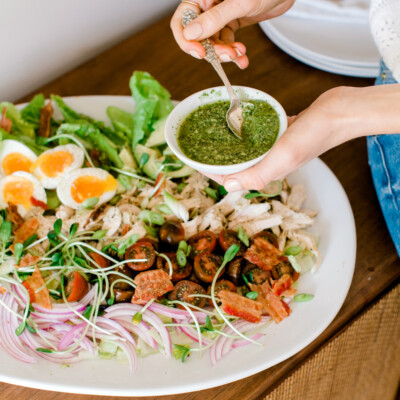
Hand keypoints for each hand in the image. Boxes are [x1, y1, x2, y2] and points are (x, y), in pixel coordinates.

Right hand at [171, 0, 294, 68]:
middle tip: (228, 56)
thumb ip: (215, 19)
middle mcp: (207, 5)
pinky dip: (234, 52)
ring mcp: (219, 14)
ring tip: (239, 55)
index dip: (187, 40)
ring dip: (225, 53)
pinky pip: (226, 41)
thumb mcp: (239, 3)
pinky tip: (242, 58)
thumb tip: (190, 34)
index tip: (200, 53)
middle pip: (198, 35)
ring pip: (213, 42)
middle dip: (213, 50)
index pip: (182, 20)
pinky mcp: (231, 21)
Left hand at [204, 84, 399, 191]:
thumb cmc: (315, 134)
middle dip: (215, 161)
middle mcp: (269, 163)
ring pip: (244, 152)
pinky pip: (256, 137)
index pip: (232, 178)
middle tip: (198, 149)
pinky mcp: (279, 135)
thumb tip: (228, 186)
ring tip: (210, 137)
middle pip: (235, 166)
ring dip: (227, 148)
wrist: (339, 112)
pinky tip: (235, 124)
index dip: (210, 172)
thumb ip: (257, 174)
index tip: (193, 161)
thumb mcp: (283, 156)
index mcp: (267, 172)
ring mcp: (274, 149)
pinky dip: (243, 134)